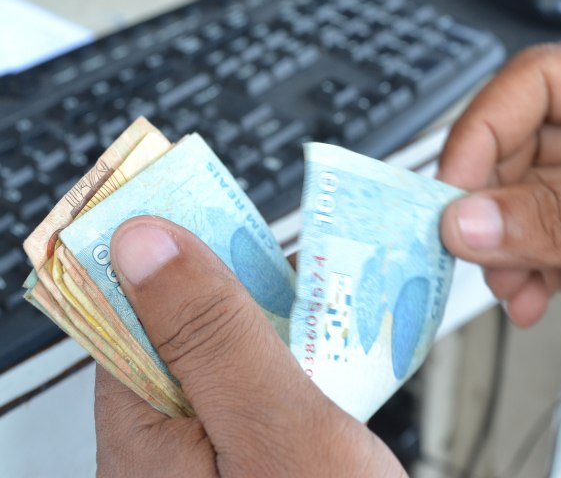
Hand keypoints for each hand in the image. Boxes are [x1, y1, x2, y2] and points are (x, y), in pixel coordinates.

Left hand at [95, 216, 404, 477]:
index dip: (175, 245)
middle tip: (305, 250)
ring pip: (232, 348)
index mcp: (145, 423)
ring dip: (279, 316)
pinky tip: (329, 348)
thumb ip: (212, 336)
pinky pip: (260, 383)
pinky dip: (294, 356)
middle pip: (189, 319)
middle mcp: (166, 432)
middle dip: (247, 280)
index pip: (134, 300)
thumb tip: (146, 242)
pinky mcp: (247, 451)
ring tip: (333, 292)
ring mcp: (208, 444)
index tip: (221, 203)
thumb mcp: (272, 428)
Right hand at [437, 35, 560, 326]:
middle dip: (492, 208)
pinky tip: (533, 296)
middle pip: (520, 147)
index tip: (450, 195)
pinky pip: (551, 241)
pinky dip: (533, 273)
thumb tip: (468, 222)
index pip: (534, 85)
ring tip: (512, 286)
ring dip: (508, 251)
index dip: (480, 135)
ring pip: (528, 203)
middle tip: (471, 250)